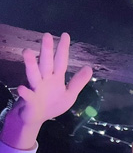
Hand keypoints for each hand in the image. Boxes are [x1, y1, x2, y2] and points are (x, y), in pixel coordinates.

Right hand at [1, 33, 91, 149]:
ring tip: (27, 52)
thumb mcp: (69, 94)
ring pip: (33, 74)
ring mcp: (36, 88)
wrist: (37, 118)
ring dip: (30, 64)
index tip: (65, 35)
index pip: (61, 61)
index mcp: (56, 78)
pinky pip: (27, 95)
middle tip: (46, 35)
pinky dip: (24, 92)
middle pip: (46, 63)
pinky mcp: (30, 100)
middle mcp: (45, 79)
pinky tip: (22, 88)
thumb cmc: (53, 103)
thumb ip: (78, 82)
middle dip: (46, 50)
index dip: (63, 49)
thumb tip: (89, 68)